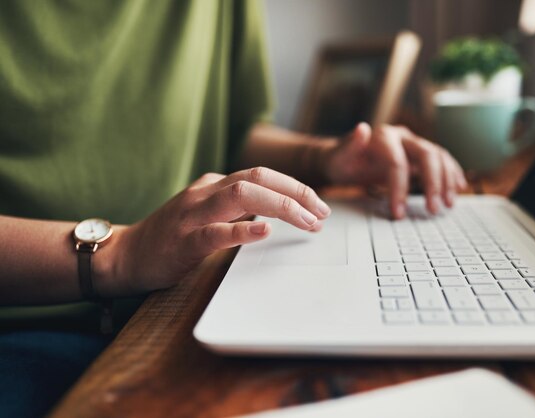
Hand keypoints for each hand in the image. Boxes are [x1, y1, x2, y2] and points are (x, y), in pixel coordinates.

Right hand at [103, 167, 330, 294]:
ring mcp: (192, 214)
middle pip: (257, 178)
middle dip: (296, 192)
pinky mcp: (182, 241)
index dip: (295, 188)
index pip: (262, 175)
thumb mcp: (207, 214)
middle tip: (322, 213)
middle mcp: (205, 192)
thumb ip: (237, 210)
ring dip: (281, 207)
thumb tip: (277, 214)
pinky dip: (242, 230)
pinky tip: (265, 232)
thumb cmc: (171, 237)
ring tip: (307, 222)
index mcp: (213, 185)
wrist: (125, 255)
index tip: (319, 206)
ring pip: (241, 196)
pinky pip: (215, 231)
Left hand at [325, 123, 466, 217]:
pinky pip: (442, 161)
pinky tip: (457, 189)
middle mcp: (402, 137)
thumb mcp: (339, 157)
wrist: (346, 158)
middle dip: (432, 183)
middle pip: (427, 155)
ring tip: (447, 205)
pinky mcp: (420, 155)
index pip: (397, 163)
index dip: (399, 189)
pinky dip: (452, 174)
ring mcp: (414, 144)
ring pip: (439, 157)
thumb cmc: (342, 160)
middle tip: (433, 209)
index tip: (398, 212)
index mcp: (383, 137)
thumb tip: (362, 129)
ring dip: (446, 180)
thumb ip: (348, 145)